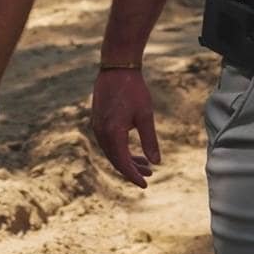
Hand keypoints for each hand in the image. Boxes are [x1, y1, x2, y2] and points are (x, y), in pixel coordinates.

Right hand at [89, 68, 161, 186]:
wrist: (116, 68)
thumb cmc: (133, 90)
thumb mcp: (145, 116)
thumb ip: (149, 141)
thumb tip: (156, 163)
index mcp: (112, 133)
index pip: (122, 163)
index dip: (133, 176)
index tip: (145, 184)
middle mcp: (101, 132)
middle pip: (115, 159)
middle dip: (132, 169)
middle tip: (149, 175)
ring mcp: (97, 126)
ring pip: (111, 151)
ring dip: (127, 159)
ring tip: (145, 164)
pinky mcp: (98, 120)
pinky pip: (108, 142)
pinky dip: (120, 149)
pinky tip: (132, 150)